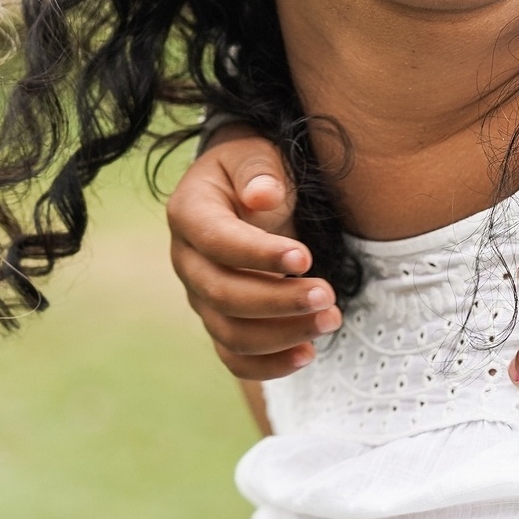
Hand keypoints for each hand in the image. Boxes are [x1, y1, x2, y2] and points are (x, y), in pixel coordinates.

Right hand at [166, 127, 340, 379]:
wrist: (245, 191)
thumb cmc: (253, 170)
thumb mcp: (254, 154)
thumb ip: (258, 171)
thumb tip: (263, 196)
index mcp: (188, 213)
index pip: (216, 241)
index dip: (258, 254)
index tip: (305, 257)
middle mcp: (187, 261)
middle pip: (222, 294)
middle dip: (278, 301)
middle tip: (328, 295)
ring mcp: (200, 297)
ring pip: (230, 333)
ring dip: (282, 334)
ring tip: (331, 320)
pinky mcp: (220, 321)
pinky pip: (236, 356)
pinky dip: (270, 365)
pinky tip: (308, 353)